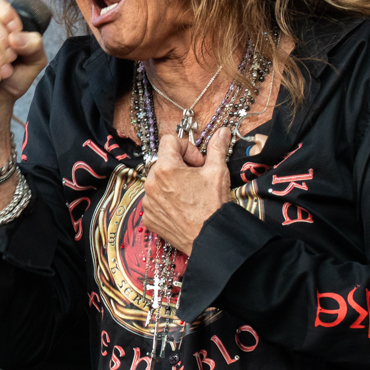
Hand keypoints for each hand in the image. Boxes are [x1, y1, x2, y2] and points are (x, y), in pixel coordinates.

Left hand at [142, 128, 232, 255]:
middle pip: (164, 161)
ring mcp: (148, 202)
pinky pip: (154, 201)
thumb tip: (222, 131)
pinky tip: (182, 208)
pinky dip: (166, 201)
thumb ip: (217, 148)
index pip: (169, 140)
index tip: (198, 162)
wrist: (210, 238)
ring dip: (172, 183)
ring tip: (190, 195)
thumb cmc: (213, 205)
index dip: (187, 148)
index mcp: (165, 167)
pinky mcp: (149, 217)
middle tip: (197, 178)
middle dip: (180, 166)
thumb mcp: (218, 171)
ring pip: (158, 182)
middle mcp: (151, 183)